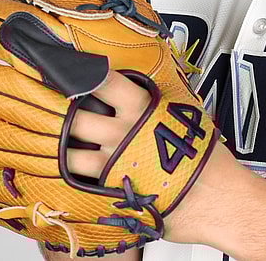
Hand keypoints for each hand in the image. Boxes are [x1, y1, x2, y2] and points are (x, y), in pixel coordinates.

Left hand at [64, 70, 253, 245]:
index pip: (102, 81)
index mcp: (141, 108)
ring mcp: (113, 162)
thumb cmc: (207, 159)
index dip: (81, 74)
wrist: (217, 197)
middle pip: (75, 115)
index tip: (66, 69)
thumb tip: (143, 94)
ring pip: (68, 152)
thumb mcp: (186, 117)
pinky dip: (70, 173)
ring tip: (50, 141)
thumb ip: (159, 104)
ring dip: (58, 146)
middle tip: (48, 106)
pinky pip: (79, 180)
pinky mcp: (110, 189)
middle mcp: (122, 133)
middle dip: (59, 111)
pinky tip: (64, 169)